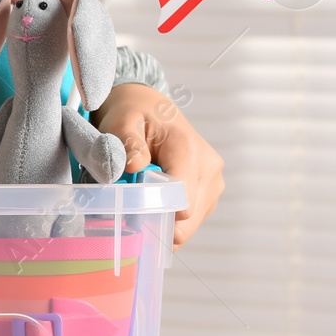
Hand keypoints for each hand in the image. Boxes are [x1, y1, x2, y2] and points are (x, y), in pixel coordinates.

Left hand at [91, 83, 223, 248]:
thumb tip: (134, 166)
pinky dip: (169, 219)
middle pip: (186, 220)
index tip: (129, 210)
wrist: (151, 110)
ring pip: (188, 225)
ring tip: (141, 199)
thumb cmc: (134, 115)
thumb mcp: (121, 122)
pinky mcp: (210, 194)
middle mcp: (209, 169)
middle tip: (129, 210)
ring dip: (162, 221)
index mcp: (189, 151)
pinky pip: (189, 221)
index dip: (154, 213)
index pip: (182, 203)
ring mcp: (213, 183)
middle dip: (156, 221)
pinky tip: (153, 202)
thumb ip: (127, 144)